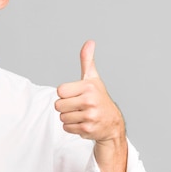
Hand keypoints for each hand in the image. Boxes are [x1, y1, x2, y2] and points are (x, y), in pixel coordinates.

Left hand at [54, 40, 126, 171]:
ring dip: (69, 118)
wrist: (112, 122)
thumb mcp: (93, 78)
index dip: (65, 94)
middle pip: (58, 105)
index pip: (60, 91)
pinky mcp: (87, 129)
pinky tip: (83, 123)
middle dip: (66, 107)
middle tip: (78, 106)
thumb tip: (89, 42)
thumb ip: (87, 60)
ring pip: (62, 117)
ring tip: (82, 114)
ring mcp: (89, 116)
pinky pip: (66, 128)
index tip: (76, 94)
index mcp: (88, 87)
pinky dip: (72, 127)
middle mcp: (90, 101)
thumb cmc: (99, 97)